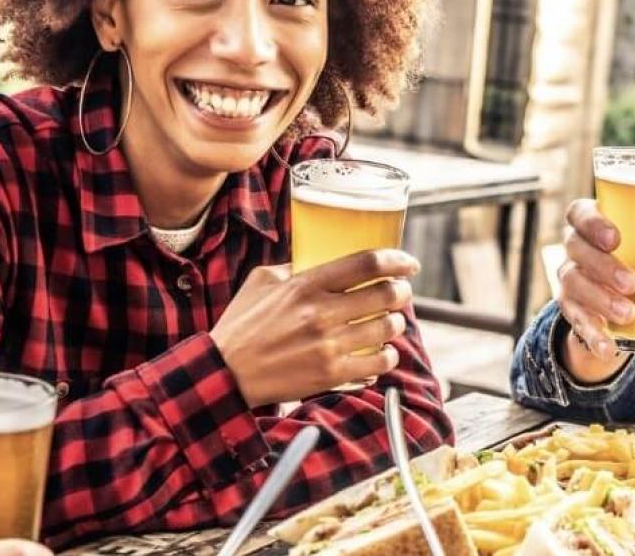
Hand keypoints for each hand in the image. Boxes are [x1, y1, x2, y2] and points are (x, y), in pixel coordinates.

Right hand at [212, 249, 419, 405]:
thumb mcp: (260, 282)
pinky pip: (378, 363)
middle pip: (385, 294)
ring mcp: (328, 346)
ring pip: (387, 328)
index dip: (397, 260)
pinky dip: (388, 356)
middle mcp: (321, 313)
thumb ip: (293, 268)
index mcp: (306, 285)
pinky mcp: (331, 375)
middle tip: (401, 293)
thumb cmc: (241, 326)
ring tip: (390, 322)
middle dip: (401, 292)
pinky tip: (383, 352)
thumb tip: (317, 258)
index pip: (366, 264)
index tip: (409, 264)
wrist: (225, 373)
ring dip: (396, 323)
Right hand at [554, 199, 634, 384]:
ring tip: (629, 314)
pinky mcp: (571, 309)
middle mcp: (576, 248)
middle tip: (632, 283)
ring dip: (601, 299)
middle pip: (577, 248)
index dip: (592, 223)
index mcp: (593, 225)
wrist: (614, 302)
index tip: (615, 238)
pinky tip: (609, 347)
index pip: (579, 213)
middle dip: (603, 266)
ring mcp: (571, 279)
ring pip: (574, 283)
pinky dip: (592, 335)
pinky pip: (575, 321)